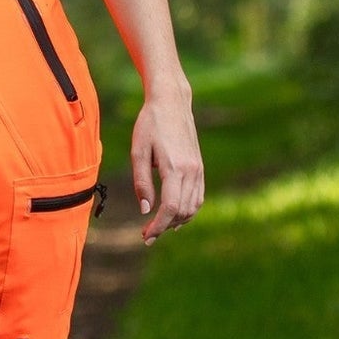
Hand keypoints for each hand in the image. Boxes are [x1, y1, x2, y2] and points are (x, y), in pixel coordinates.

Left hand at [130, 84, 204, 242]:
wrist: (171, 102)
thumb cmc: (150, 124)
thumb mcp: (138, 152)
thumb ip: (141, 182)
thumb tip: (145, 209)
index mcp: (174, 167)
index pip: (170, 207)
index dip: (158, 226)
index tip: (146, 236)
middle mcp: (191, 170)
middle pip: (182, 211)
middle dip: (165, 227)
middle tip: (147, 235)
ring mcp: (198, 169)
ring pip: (194, 206)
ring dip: (178, 221)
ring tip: (159, 227)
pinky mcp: (199, 166)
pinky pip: (198, 196)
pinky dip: (188, 210)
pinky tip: (175, 215)